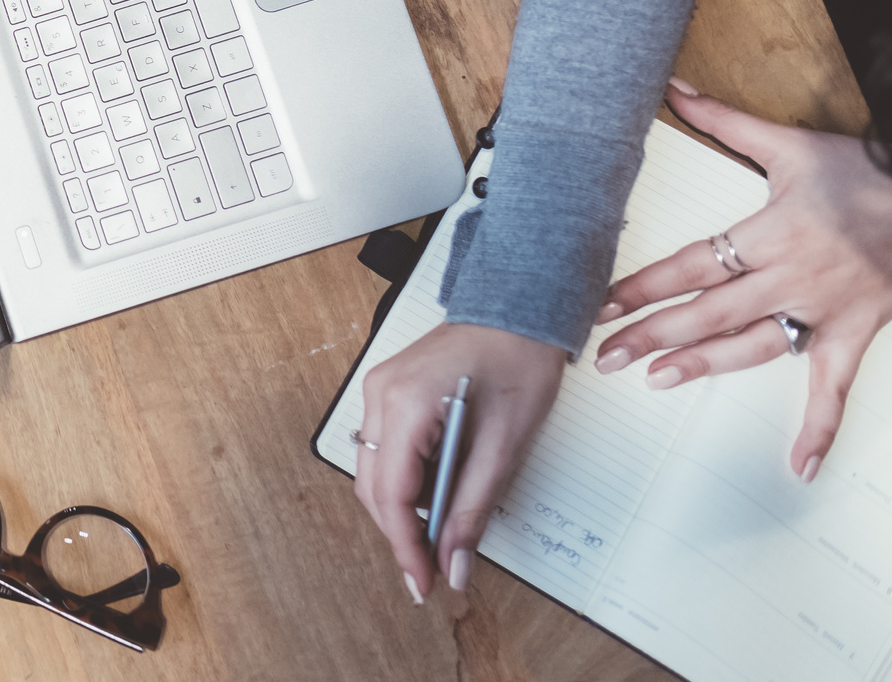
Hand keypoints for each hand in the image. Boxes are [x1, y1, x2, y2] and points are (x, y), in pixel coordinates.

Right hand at [353, 322, 565, 602]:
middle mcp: (378, 395)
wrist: (518, 308)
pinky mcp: (389, 391)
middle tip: (431, 571)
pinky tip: (434, 495)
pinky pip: (385, 449)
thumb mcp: (505, 444)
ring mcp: (378, 390)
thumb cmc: (517, 360)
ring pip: (375, 471)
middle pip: (374, 487)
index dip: (405, 546)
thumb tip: (454, 564)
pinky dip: (406, 480)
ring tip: (438, 536)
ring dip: (403, 508)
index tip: (422, 582)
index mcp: (404, 404)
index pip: (392, 494)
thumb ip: (473, 507)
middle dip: (400, 533)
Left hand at [592, 78, 891, 480]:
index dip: (643, 286)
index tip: (600, 305)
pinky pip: (834, 387)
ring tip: (655, 379)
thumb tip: (674, 88)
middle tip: (605, 355)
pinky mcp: (856, 333)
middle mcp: (793, 276)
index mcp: (772, 231)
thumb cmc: (869, 175)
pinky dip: (819, 427)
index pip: (691, 263)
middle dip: (651, 332)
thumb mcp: (793, 144)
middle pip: (709, 310)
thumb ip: (726, 121)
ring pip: (753, 346)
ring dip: (703, 365)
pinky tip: (800, 465)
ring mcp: (826, 310)